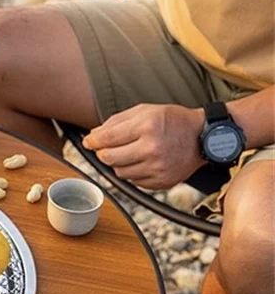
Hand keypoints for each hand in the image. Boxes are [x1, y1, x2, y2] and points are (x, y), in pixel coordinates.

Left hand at [82, 104, 204, 189]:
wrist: (204, 137)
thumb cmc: (173, 121)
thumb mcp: (146, 110)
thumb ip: (117, 121)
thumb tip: (93, 135)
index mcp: (147, 126)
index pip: (107, 138)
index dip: (93, 141)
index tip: (88, 142)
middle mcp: (151, 148)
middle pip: (109, 158)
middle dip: (103, 153)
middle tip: (106, 148)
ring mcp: (156, 168)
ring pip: (119, 172)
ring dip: (119, 163)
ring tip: (131, 152)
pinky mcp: (160, 182)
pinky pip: (133, 181)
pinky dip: (133, 173)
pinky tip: (143, 162)